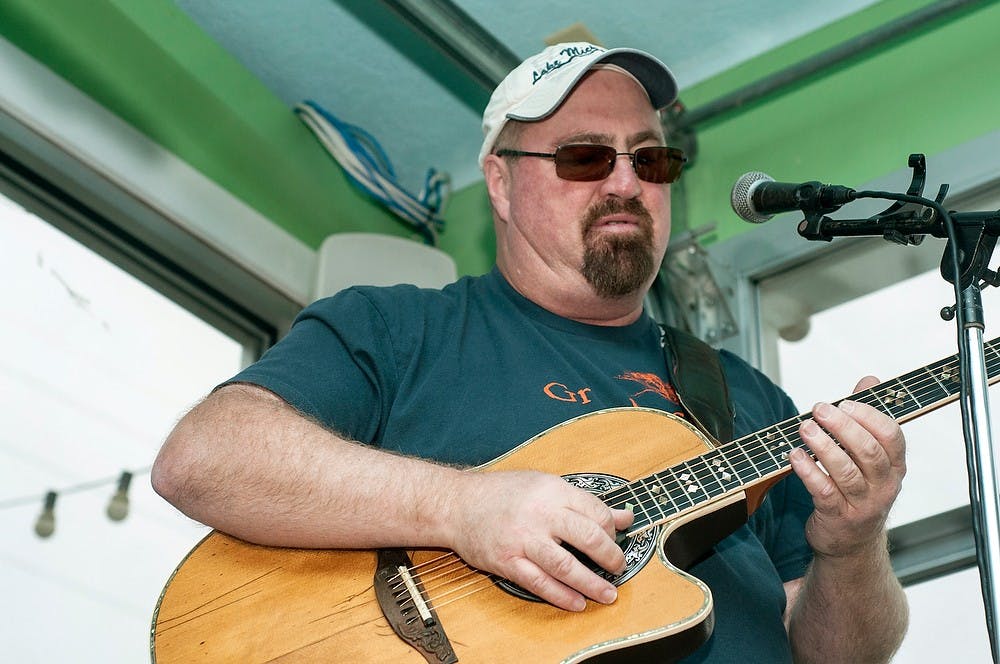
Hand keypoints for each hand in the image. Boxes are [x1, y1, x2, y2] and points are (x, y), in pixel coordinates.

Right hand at [444, 470, 633, 610]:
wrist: (457, 504)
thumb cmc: (501, 493)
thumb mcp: (544, 485)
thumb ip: (583, 502)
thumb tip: (624, 516)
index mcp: (552, 490)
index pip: (596, 512)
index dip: (612, 529)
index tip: (615, 540)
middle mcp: (540, 514)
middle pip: (588, 537)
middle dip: (611, 558)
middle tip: (618, 568)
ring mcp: (523, 539)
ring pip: (566, 566)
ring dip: (592, 584)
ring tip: (607, 594)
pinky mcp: (507, 562)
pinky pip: (540, 583)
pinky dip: (562, 596)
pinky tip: (577, 602)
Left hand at [790, 376, 905, 558]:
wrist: (851, 543)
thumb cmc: (858, 491)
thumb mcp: (869, 456)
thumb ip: (867, 417)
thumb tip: (869, 380)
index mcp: (894, 466)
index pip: (892, 436)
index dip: (869, 416)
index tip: (845, 402)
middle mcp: (883, 485)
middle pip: (867, 451)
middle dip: (842, 426)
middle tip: (818, 409)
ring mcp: (862, 504)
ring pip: (845, 471)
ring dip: (822, 446)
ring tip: (804, 428)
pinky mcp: (838, 517)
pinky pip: (823, 491)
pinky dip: (808, 471)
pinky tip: (795, 455)